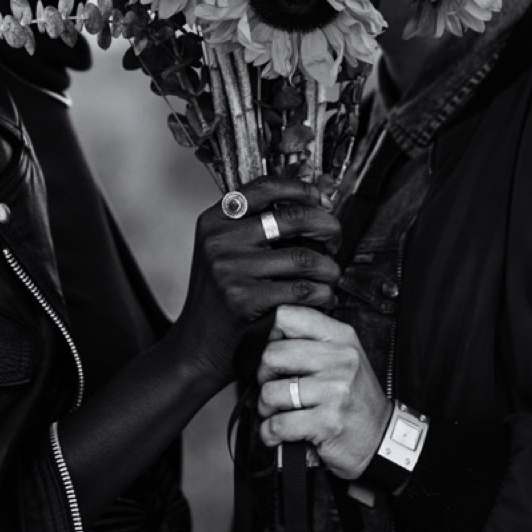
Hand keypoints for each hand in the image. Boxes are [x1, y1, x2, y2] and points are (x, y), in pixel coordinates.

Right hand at [171, 176, 341, 387]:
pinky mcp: (243, 299)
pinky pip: (302, 290)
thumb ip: (262, 224)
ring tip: (330, 276)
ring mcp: (229, 269)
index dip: (302, 190)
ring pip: (304, 258)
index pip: (265, 187)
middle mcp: (219, 239)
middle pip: (293, 218)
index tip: (323, 200)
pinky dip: (322, 294)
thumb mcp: (228, 250)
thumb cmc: (223, 295)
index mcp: (215, 219)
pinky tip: (322, 298)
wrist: (196, 344)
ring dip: (329, 268)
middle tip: (335, 240)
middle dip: (327, 227)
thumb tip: (321, 195)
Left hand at [255, 305, 390, 479]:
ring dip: (266, 408)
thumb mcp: (342, 356)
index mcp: (341, 337)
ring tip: (278, 412)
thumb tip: (265, 338)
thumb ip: (311, 340)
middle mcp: (341, 360)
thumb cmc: (354, 397)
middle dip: (263, 376)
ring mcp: (335, 391)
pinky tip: (279, 433)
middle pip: (271, 354)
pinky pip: (278, 424)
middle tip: (274, 387)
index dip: (272, 337)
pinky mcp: (328, 422)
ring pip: (270, 392)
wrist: (380, 437)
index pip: (287, 316)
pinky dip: (270, 433)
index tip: (278, 355)